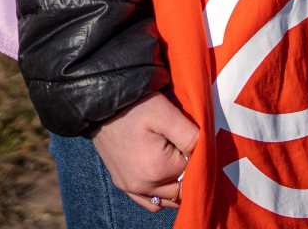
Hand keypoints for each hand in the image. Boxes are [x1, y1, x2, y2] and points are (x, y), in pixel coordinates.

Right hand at [92, 91, 197, 212]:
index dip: (200, 154)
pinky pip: (150, 201)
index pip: (194, 171)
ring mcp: (131, 188)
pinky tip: (167, 174)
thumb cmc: (136, 107)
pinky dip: (162, 193)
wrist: (102, 106)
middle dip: (191, 172)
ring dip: (179, 185)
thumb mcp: (166, 114)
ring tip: (181, 161)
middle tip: (189, 148)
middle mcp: (142, 186)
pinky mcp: (124, 184)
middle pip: (182, 189)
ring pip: (168, 199)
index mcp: (156, 170)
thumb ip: (189, 135)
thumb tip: (205, 151)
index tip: (195, 138)